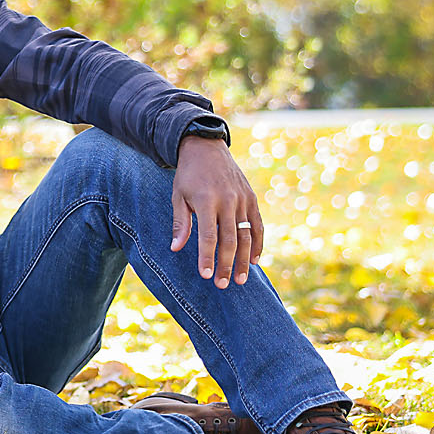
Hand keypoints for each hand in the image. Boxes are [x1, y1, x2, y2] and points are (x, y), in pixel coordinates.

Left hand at [171, 135, 264, 289]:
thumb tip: (176, 248)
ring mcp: (242, 200)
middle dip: (226, 264)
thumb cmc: (188, 175)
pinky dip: (258, 244)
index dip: (208, 257)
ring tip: (239, 279)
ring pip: (247, 235)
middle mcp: (227, 201)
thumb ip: (180, 223)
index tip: (206, 276)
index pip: (209, 236)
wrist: (206, 147)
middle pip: (230, 240)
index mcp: (206, 201)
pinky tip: (254, 260)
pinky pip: (258, 225)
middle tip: (222, 285)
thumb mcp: (178, 196)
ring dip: (243, 259)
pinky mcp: (252, 199)